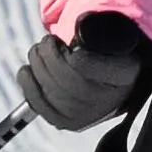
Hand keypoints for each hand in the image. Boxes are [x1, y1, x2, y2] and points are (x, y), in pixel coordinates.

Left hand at [19, 9, 151, 129]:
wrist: (110, 82)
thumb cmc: (107, 52)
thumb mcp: (110, 36)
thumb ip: (96, 30)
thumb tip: (76, 28)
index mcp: (124, 74)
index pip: (88, 65)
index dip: (74, 54)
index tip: (72, 44)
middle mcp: (107, 101)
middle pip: (66, 79)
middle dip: (49, 54)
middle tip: (47, 41)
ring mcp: (85, 116)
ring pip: (51, 90)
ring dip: (37, 64)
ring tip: (39, 51)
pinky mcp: (66, 122)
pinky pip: (39, 104)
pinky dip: (28, 84)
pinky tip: (27, 70)